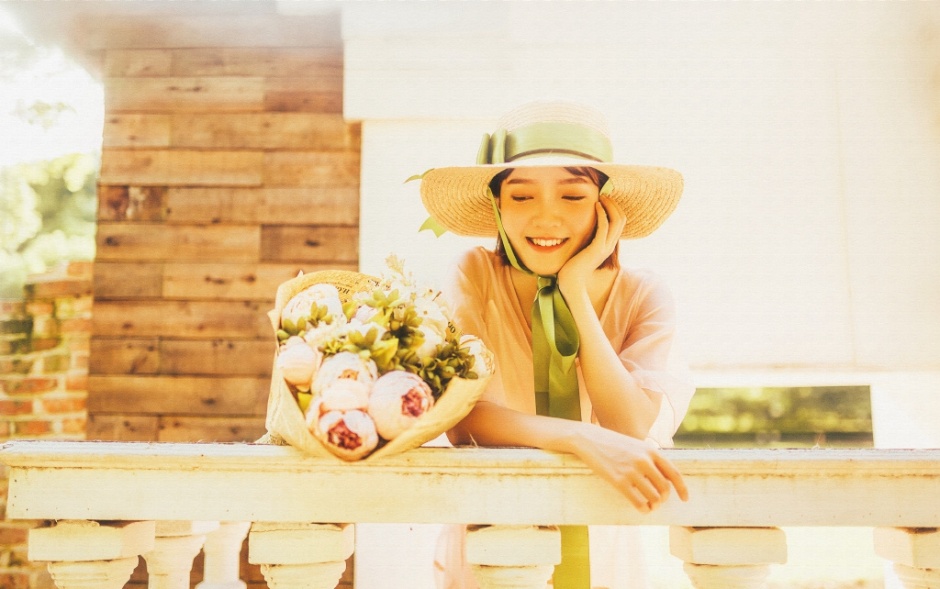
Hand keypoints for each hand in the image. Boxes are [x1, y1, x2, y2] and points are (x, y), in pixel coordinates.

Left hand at [557, 195, 625, 296]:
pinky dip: (602, 214)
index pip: (619, 223)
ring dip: (610, 206)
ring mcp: (604, 247)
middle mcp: (609, 246)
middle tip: (605, 195)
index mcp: (607, 245)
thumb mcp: (583, 249)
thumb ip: (586, 240)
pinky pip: (604, 227)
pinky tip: (596, 206)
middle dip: (614, 205)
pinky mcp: (597, 248)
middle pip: (621, 220)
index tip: (605, 200)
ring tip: (601, 197)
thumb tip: (581, 228)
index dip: (615, 209)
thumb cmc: (573, 267)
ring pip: (616, 222)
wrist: (571, 283)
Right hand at [570, 423, 687, 512]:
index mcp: (651, 451)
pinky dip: (643, 509)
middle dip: (664, 498)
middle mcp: (644, 460)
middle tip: (657, 502)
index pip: (674, 474)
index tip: (685, 499)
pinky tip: (641, 508)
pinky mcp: (619, 481)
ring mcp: (631, 471)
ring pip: (654, 497)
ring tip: (649, 506)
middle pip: (665, 488)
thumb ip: (651, 459)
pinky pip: (638, 502)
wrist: (590, 439)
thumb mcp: (636, 446)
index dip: (682, 489)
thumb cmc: (613, 444)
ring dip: (654, 505)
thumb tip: (665, 479)